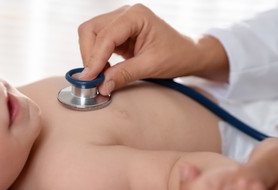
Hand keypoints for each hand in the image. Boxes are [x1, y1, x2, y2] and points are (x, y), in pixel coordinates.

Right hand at [78, 4, 228, 94]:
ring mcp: (120, 22)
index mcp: (136, 16)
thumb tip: (101, 86)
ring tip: (100, 76)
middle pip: (91, 30)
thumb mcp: (150, 67)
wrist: (187, 54)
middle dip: (89, 55)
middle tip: (94, 79)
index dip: (95, 58)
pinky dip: (96, 58)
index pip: (106, 35)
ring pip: (91, 35)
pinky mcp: (119, 33)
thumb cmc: (176, 56)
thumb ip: (124, 74)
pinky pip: (98, 42)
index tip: (89, 79)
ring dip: (91, 57)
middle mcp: (125, 14)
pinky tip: (104, 71)